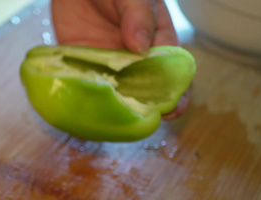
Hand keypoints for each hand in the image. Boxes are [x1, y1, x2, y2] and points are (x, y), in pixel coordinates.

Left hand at [51, 0, 188, 118]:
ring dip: (116, 110)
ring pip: (117, 94)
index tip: (173, 109)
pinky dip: (87, 100)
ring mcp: (109, 64)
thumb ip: (139, 15)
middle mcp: (135, 58)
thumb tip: (140, 47)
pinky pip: (87, 86)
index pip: (172, 71)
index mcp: (157, 40)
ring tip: (114, 124)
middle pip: (146, 90)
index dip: (176, 93)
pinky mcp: (84, 66)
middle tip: (142, 124)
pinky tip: (86, 115)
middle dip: (147, 109)